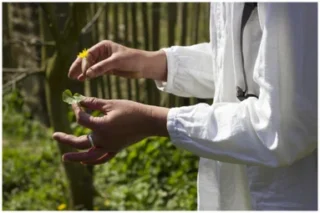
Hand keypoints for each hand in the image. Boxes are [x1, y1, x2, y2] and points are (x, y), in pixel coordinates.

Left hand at [53, 97, 168, 164]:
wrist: (149, 121)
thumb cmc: (131, 110)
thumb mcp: (111, 104)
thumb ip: (94, 103)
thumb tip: (80, 100)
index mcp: (100, 126)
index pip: (81, 119)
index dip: (76, 109)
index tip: (75, 102)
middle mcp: (102, 140)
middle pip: (79, 142)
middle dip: (66, 139)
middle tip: (54, 136)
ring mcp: (109, 147)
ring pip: (88, 155)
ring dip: (76, 156)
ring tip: (64, 158)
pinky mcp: (116, 149)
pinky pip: (102, 158)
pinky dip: (92, 160)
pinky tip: (85, 161)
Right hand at [68, 40, 167, 80]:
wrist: (144, 65)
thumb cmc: (132, 59)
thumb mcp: (117, 62)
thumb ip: (102, 67)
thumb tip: (87, 74)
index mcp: (103, 46)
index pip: (89, 54)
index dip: (84, 64)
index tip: (85, 74)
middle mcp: (102, 52)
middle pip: (86, 59)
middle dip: (78, 67)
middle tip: (70, 75)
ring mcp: (104, 60)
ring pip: (90, 66)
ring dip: (82, 72)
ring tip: (74, 78)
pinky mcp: (108, 68)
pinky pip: (95, 71)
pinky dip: (89, 75)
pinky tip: (83, 79)